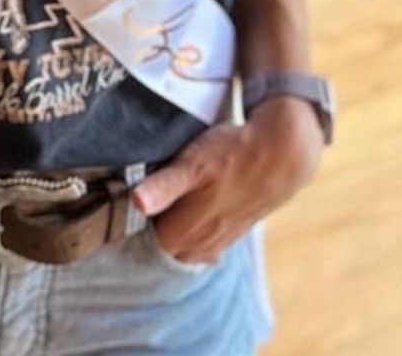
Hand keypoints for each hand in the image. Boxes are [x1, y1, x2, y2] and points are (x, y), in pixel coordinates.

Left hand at [131, 98, 324, 264]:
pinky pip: (207, 243)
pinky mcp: (235, 229)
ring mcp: (221, 238)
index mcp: (188, 230)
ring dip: (174, 231)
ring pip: (187, 247)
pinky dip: (194, 232)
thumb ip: (163, 187)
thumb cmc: (232, 156)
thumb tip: (137, 204)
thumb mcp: (192, 165)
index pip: (146, 242)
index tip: (121, 200)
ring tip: (162, 203)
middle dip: (152, 229)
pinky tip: (191, 213)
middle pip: (166, 247)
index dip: (131, 224)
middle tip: (141, 198)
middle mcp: (204, 242)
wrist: (281, 154)